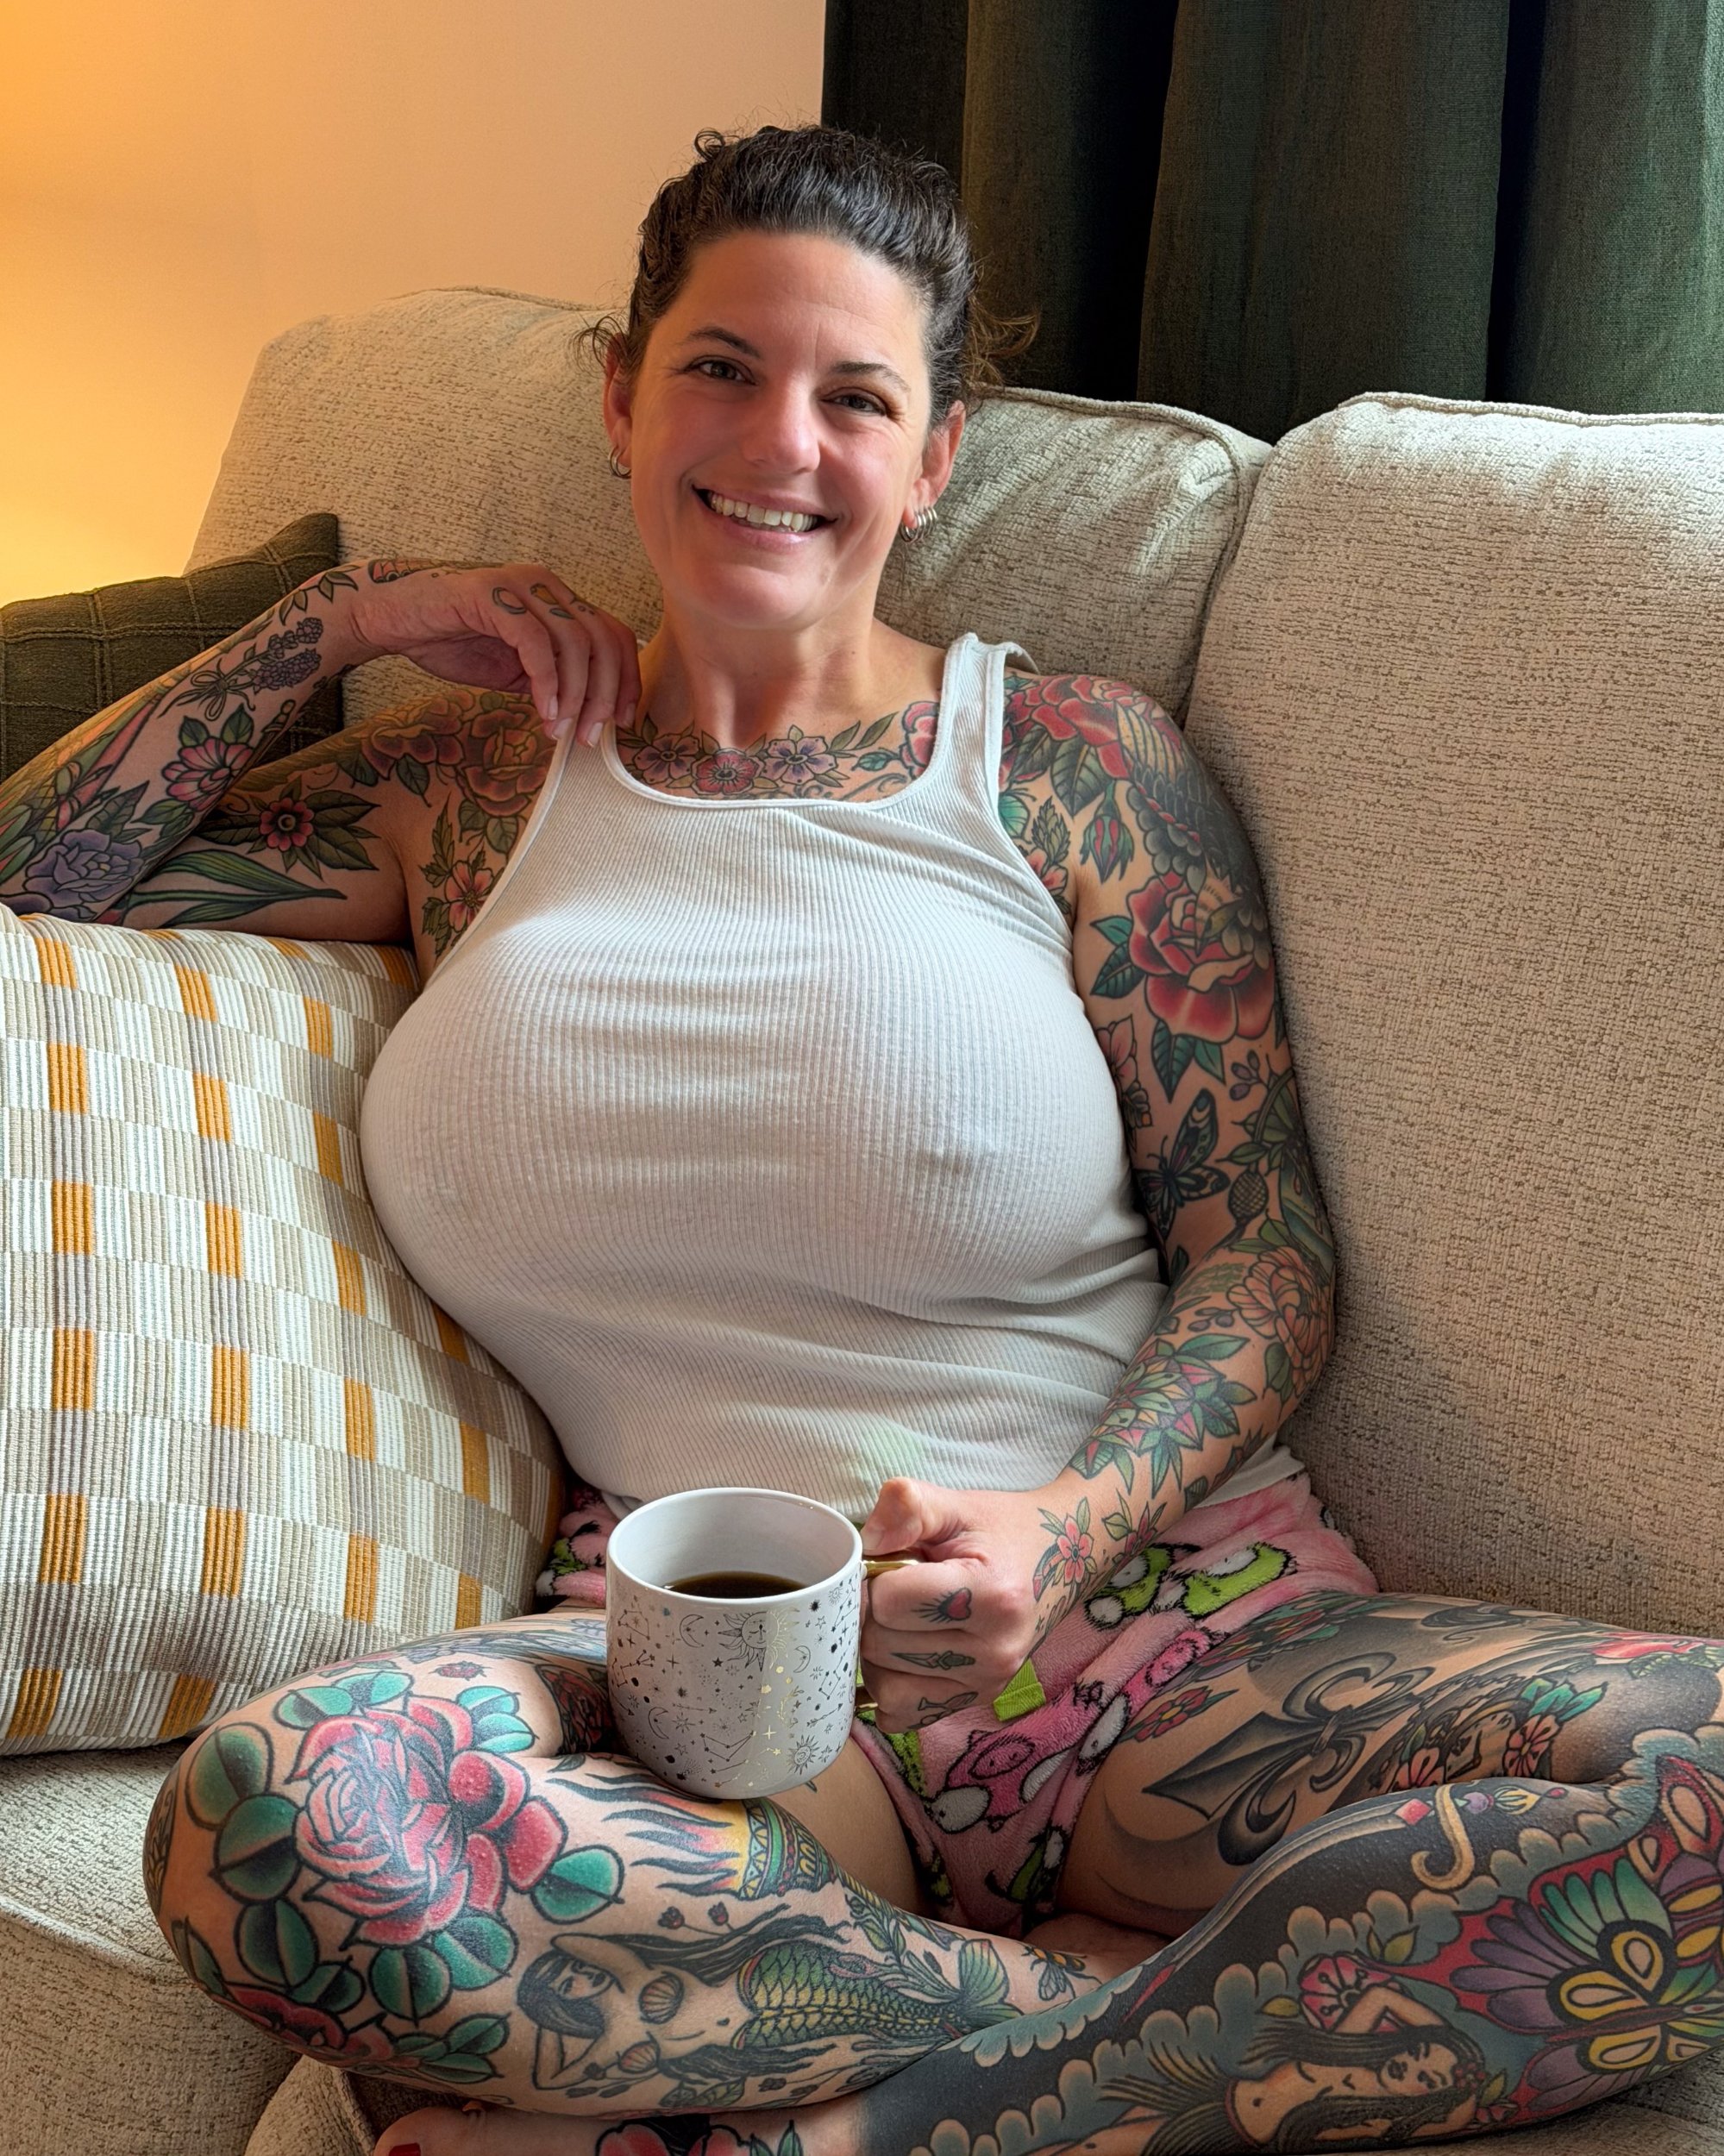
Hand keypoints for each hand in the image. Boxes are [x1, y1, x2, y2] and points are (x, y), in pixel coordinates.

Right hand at [324, 559, 640, 745]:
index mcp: (558, 601)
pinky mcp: (490, 594)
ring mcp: (520, 585)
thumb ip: (549, 682)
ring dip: (576, 694)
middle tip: (590, 738)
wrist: (389, 618)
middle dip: (605, 696)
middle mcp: (547, 586)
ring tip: (560, 731)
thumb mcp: (512, 669)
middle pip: (603, 640)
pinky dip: (546, 680)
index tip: (621, 724)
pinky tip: (543, 711)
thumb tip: (584, 718)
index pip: (614, 636)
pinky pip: (535, 639)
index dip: (626, 680)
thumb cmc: (449, 640)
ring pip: (575, 641)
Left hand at [858, 1477, 1058, 1733]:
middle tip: (902, 1586)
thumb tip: (868, 1540)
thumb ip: (909, 1505)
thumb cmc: (1000, 1531)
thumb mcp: (957, 1505)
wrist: (1061, 1560)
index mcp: (991, 1596)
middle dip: (874, 1611)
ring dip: (877, 1650)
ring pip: (883, 1684)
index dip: (876, 1575)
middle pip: (880, 1644)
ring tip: (905, 1618)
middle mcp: (994, 1651)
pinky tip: (904, 1655)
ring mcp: (986, 1684)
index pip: (888, 1601)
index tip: (896, 1561)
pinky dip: (890, 1687)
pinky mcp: (975, 1701)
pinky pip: (900, 1715)